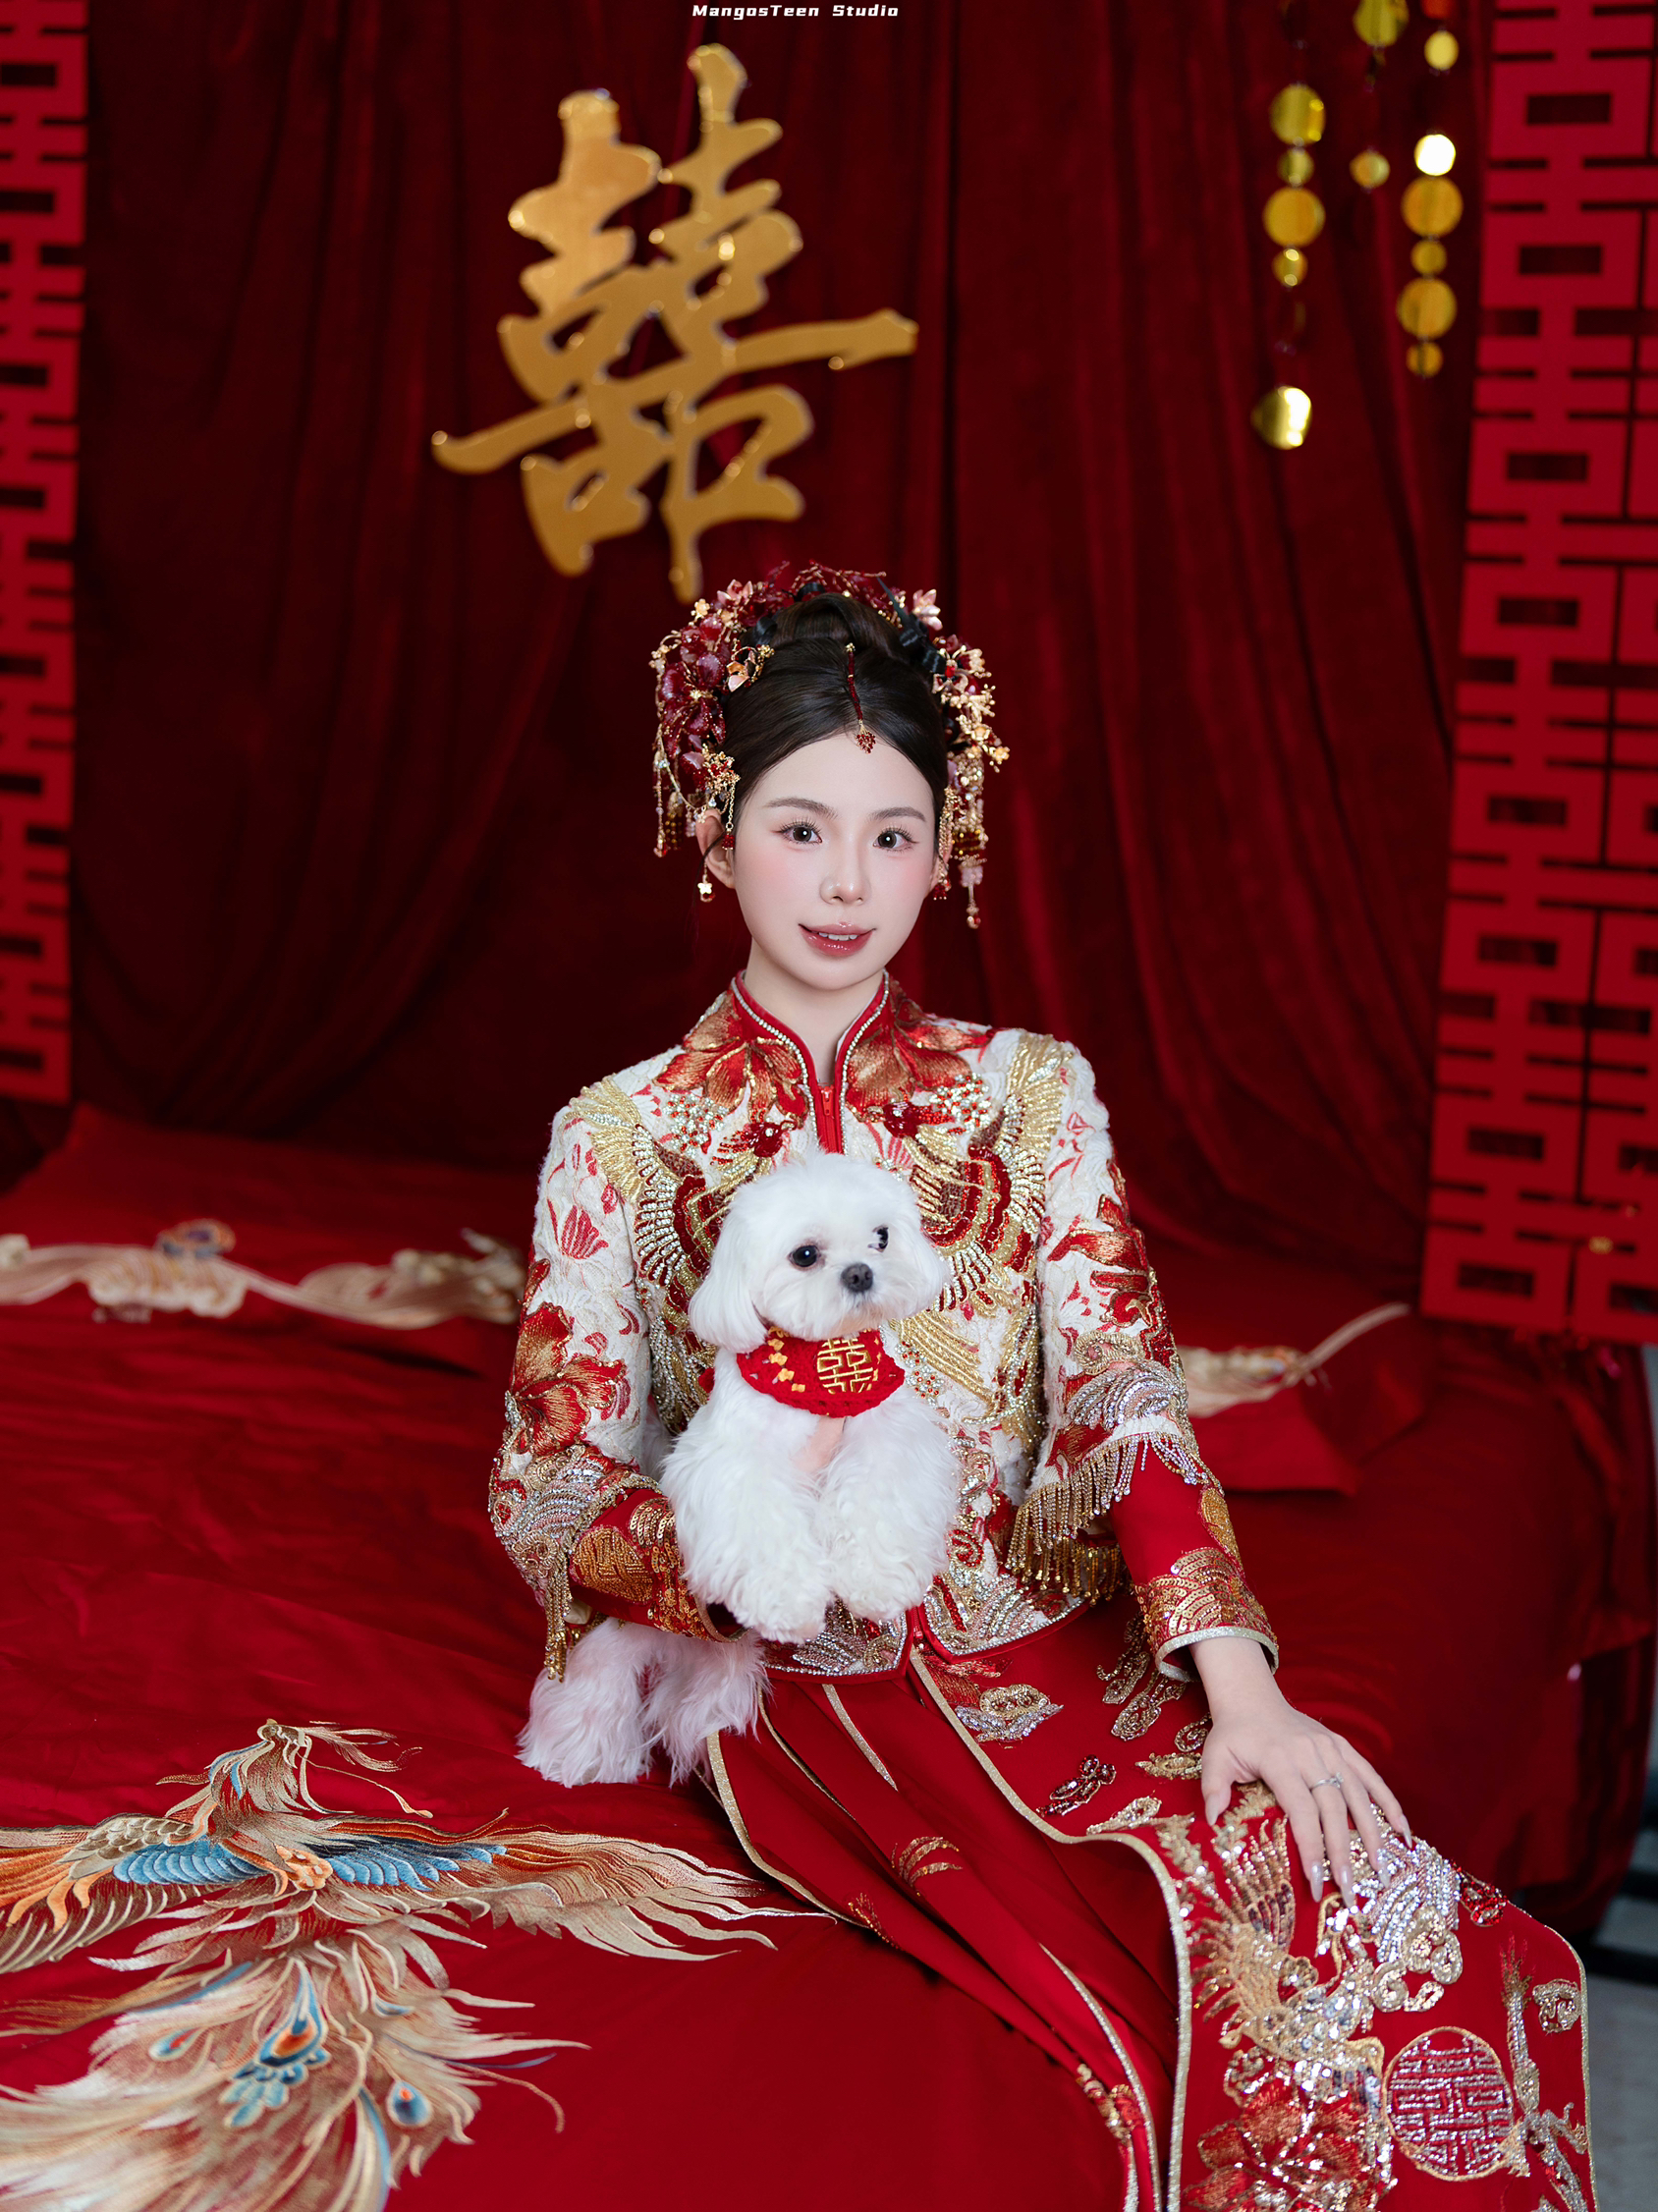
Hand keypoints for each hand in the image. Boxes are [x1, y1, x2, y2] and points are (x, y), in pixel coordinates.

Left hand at [1191, 1637, 1409, 1902]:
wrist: (1252, 1698)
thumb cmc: (1233, 1735)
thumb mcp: (1214, 1758)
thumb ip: (1213, 1788)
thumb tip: (1212, 1821)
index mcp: (1279, 1759)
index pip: (1300, 1809)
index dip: (1311, 1846)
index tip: (1316, 1881)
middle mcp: (1310, 1754)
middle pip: (1333, 1808)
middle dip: (1342, 1851)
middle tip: (1349, 1890)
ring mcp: (1330, 1748)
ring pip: (1357, 1794)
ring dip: (1371, 1833)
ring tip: (1379, 1869)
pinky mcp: (1342, 1746)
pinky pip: (1370, 1776)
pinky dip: (1388, 1802)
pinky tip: (1401, 1831)